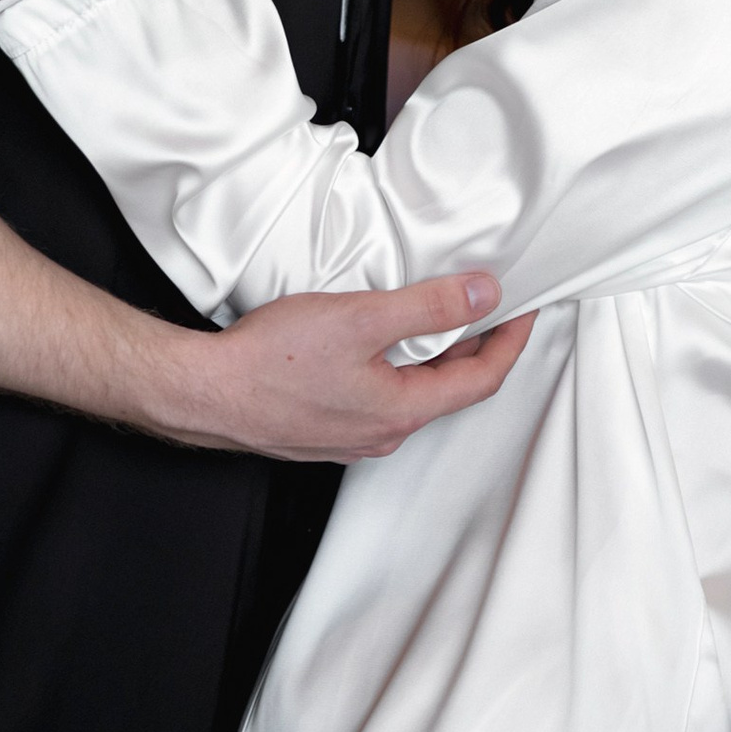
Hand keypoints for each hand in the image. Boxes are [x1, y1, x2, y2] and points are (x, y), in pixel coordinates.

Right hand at [0, 211, 536, 461]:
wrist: (202, 393)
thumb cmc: (274, 360)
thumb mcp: (361, 318)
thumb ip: (429, 305)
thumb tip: (487, 295)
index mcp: (403, 410)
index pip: (481, 379)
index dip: (511, 341)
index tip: (528, 308)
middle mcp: (383, 433)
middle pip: (451, 390)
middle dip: (479, 350)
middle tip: (496, 309)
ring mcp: (351, 436)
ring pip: (414, 395)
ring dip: (437, 359)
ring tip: (447, 318)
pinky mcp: (322, 427)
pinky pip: (379, 397)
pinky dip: (400, 367)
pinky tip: (383, 344)